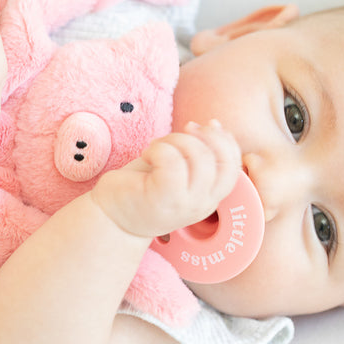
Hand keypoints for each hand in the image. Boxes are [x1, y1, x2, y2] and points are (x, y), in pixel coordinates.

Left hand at [91, 120, 241, 239]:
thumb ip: (198, 153)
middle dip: (199, 137)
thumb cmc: (141, 188)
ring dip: (175, 141)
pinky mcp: (164, 199)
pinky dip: (159, 149)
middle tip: (171, 138)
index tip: (197, 128)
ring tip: (155, 148)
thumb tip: (215, 124)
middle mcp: (202, 205)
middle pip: (221, 160)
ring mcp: (185, 205)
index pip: (233, 165)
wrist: (110, 218)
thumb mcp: (177, 169)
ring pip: (199, 157)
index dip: (221, 140)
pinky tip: (147, 155)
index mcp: (209, 198)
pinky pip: (173, 161)